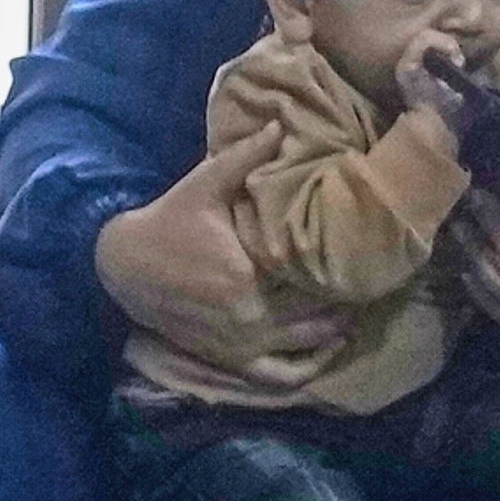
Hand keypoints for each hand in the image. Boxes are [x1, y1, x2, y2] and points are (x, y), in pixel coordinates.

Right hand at [95, 141, 357, 380]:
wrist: (124, 267)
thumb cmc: (167, 222)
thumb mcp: (202, 185)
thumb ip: (243, 157)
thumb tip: (280, 125)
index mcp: (246, 274)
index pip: (307, 272)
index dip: (338, 264)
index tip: (365, 253)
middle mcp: (248, 315)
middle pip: (314, 312)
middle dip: (346, 298)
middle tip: (374, 281)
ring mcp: (240, 343)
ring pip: (305, 345)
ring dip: (336, 333)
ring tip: (358, 314)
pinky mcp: (231, 359)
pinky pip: (278, 375)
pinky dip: (307, 370)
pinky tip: (328, 352)